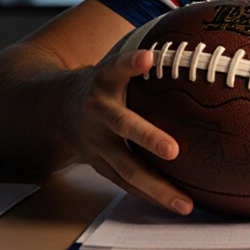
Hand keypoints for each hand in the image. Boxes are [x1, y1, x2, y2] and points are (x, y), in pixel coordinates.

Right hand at [69, 47, 193, 214]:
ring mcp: (96, 141)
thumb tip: (193, 46)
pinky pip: (126, 183)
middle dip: (148, 138)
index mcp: (104, 80)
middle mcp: (98, 110)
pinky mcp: (99, 164)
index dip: (131, 63)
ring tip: (184, 202)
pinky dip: (150, 195)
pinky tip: (175, 203)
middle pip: (123, 124)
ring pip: (126, 167)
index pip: (117, 67)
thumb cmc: (103, 84)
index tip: (149, 57)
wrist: (55, 109)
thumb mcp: (114, 64)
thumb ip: (141, 59)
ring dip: (156, 186)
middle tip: (174, 150)